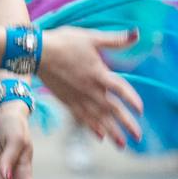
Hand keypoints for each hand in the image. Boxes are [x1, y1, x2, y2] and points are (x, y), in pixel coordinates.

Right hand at [37, 28, 142, 147]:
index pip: (120, 90)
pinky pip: (82, 118)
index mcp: (98, 73)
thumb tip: (137, 33)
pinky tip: (100, 137)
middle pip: (112, 110)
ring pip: (98, 118)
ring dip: (111, 132)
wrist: (37, 53)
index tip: (141, 110)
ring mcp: (78, 97)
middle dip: (126, 124)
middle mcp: (90, 89)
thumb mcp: (91, 38)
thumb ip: (115, 39)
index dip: (132, 100)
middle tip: (138, 137)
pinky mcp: (67, 101)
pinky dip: (92, 128)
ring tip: (122, 144)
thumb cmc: (65, 42)